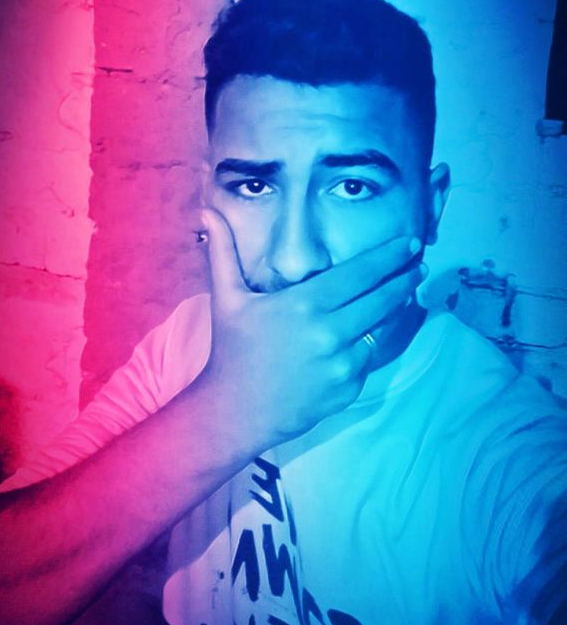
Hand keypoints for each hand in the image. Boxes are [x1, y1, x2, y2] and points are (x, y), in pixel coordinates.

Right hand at [198, 208, 424, 452]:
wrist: (235, 411)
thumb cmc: (232, 350)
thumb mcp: (227, 298)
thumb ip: (224, 253)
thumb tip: (206, 214)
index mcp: (305, 304)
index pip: (360, 273)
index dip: (390, 257)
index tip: (411, 244)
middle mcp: (330, 331)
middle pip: (382, 299)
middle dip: (404, 278)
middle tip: (418, 263)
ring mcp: (342, 363)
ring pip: (379, 329)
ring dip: (392, 310)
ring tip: (401, 293)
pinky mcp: (348, 387)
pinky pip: (367, 358)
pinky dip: (368, 344)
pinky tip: (365, 334)